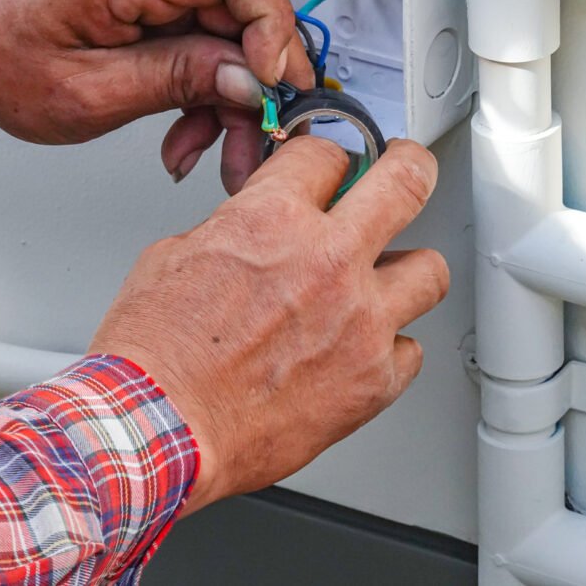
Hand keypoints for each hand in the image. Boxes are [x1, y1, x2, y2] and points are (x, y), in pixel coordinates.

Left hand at [0, 0, 312, 192]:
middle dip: (255, 83)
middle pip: (244, 10)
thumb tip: (248, 80)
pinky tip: (189, 132)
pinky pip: (207, 40)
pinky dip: (206, 90)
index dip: (271, 25)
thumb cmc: (4, 57)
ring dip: (230, 98)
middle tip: (256, 139)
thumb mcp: (92, 92)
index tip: (273, 82)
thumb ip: (177, 81)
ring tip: (213, 151)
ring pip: (232, 35)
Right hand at [88, 138, 448, 512]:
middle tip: (409, 169)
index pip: (327, 154)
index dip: (325, 160)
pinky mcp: (372, 381)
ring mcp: (361, 322)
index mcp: (274, 219)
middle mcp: (329, 262)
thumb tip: (256, 231)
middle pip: (407, 183)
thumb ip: (235, 231)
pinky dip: (389, 348)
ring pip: (430, 271)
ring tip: (387, 280)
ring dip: (407, 271)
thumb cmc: (155, 355)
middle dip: (410, 166)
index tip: (331, 170)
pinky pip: (410, 350)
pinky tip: (363, 351)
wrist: (158, 432)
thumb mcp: (175, 256)